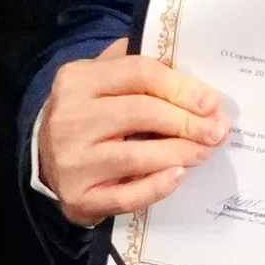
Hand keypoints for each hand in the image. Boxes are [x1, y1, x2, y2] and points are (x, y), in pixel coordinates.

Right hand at [38, 39, 228, 220]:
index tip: (212, 102)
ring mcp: (71, 161)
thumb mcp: (102, 79)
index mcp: (77, 80)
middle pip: (141, 113)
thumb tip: (192, 68)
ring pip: (136, 156)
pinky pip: (127, 196)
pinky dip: (158, 187)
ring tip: (204, 152)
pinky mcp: (79, 198)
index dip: (181, 87)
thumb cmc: (88, 114)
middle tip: (217, 130)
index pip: (139, 74)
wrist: (47, 160)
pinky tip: (178, 176)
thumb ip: (138, 66)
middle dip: (187, 122)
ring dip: (179, 153)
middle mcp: (69, 118)